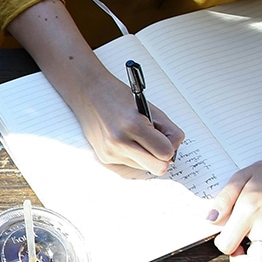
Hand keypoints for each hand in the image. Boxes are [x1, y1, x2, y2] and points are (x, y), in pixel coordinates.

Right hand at [70, 72, 184, 175]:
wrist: (88, 93)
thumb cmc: (118, 96)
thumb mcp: (149, 107)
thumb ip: (167, 130)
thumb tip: (174, 151)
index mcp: (133, 125)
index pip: (165, 153)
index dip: (170, 146)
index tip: (167, 139)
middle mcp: (119, 142)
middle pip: (158, 168)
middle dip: (161, 157)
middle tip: (157, 143)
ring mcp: (110, 152)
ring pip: (145, 167)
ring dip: (146, 155)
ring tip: (136, 136)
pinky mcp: (104, 158)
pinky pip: (131, 165)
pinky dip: (133, 154)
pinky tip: (125, 139)